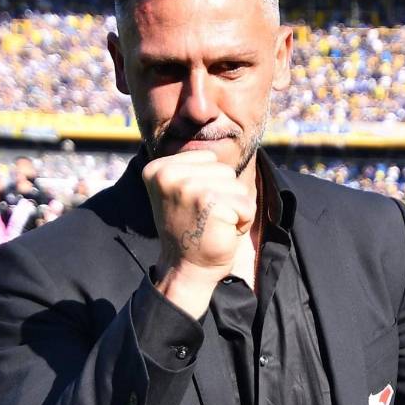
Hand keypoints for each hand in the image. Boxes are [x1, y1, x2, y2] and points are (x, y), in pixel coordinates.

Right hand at [143, 151, 255, 318]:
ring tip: (213, 225)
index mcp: (158, 168)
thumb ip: (191, 168)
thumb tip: (209, 134)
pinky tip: (222, 233)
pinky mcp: (210, 203)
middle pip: (224, 170)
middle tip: (204, 220)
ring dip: (233, 209)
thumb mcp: (181, 192)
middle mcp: (169, 174)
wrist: (186, 270)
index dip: (210, 185)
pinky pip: (246, 204)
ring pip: (237, 186)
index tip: (192, 207)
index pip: (209, 159)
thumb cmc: (190, 231)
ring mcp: (189, 187)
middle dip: (224, 197)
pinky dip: (242, 221)